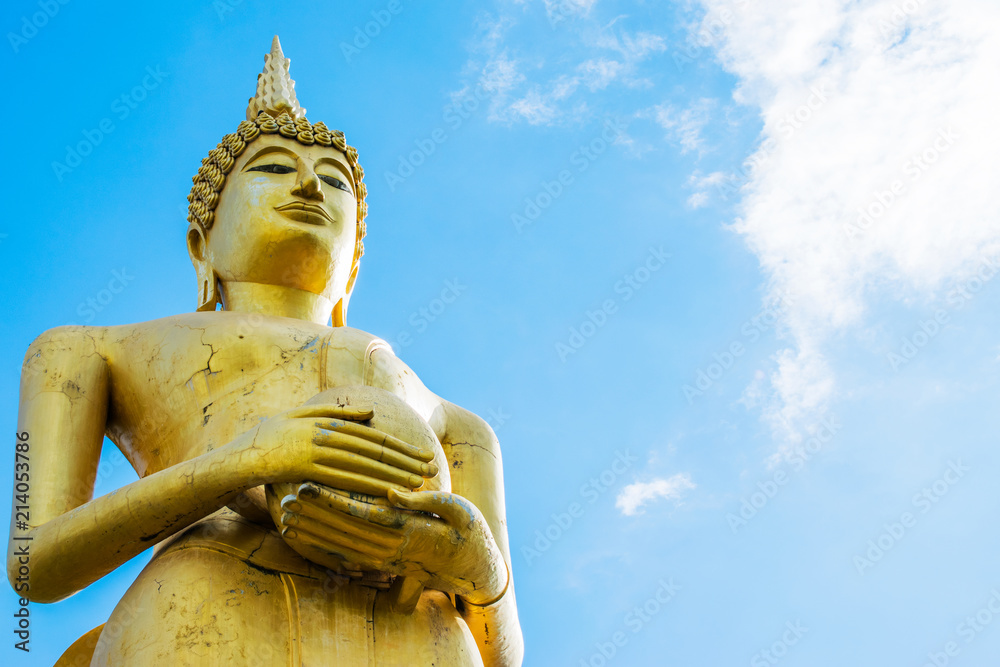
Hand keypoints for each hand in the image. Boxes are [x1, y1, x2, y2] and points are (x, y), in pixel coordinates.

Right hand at [226, 403, 437, 496]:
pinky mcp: (307, 470)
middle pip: (374, 450)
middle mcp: (326, 435)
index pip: (374, 436)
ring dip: (393, 474)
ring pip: (364, 465)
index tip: (423, 454)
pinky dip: (368, 487)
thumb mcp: (303, 415)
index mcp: (328, 422)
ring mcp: (317, 452)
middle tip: (432, 469)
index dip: (401, 446)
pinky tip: (387, 494)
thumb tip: (371, 414)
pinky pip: (343, 480)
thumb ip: (337, 413)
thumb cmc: (272, 435)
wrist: (240, 454)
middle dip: (406, 460)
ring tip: (418, 483)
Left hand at [278, 482, 507, 604]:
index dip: (331, 500)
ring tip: (287, 517)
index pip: (361, 513)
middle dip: (312, 515)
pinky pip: (351, 558)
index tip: (306, 487)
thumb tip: (393, 492)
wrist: (479, 570)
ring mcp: (389, 559)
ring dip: (314, 532)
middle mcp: (394, 548)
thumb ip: (427, 501)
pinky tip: (308, 538)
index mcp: (409, 530)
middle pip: (344, 530)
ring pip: (342, 545)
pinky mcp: (387, 564)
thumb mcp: (460, 511)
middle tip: (284, 499)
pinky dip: (326, 548)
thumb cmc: (471, 533)